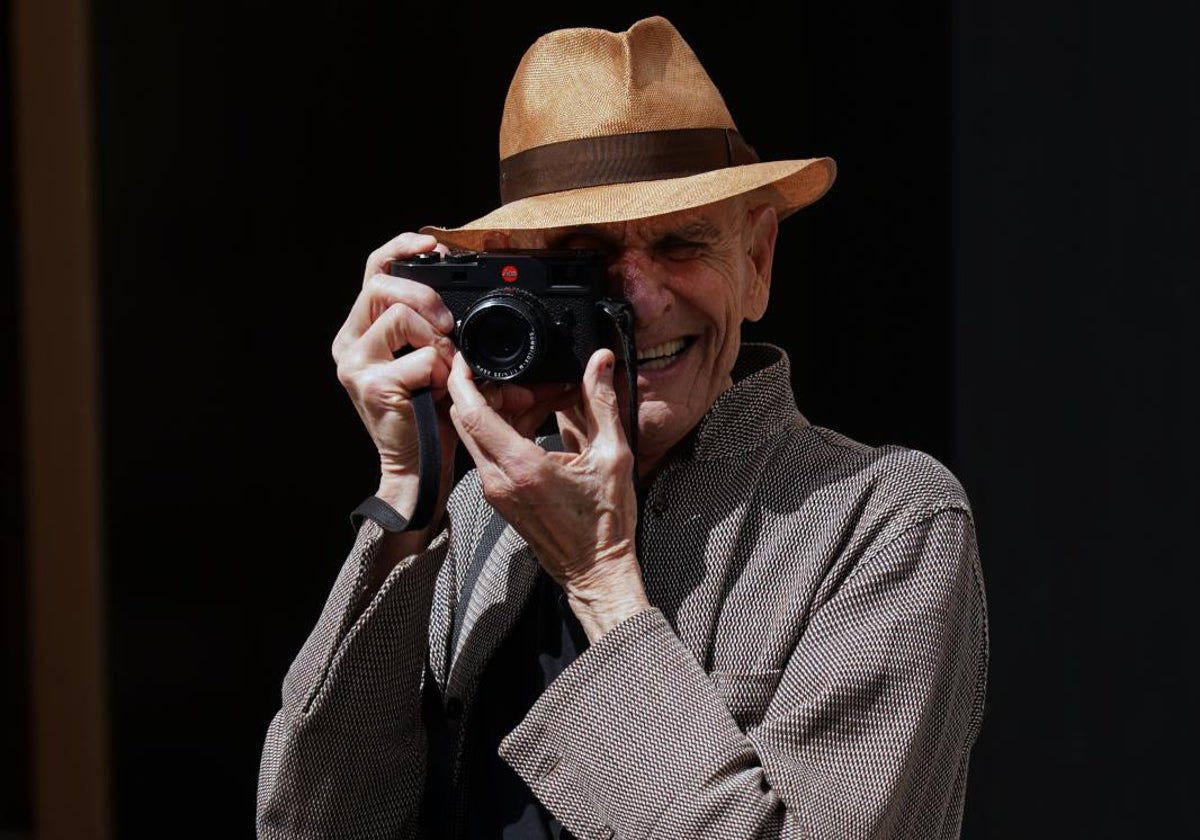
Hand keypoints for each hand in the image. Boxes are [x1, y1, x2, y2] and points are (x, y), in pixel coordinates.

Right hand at [332, 232, 458, 519]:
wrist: (419, 469)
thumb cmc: (432, 418)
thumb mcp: (439, 361)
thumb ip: (444, 329)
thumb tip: (484, 295)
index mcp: (363, 330)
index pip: (374, 268)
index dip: (403, 247)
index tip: (435, 244)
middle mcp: (350, 342)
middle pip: (382, 283)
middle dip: (425, 294)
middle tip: (449, 323)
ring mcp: (356, 364)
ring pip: (399, 314)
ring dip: (435, 337)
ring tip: (444, 366)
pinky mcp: (373, 385)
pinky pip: (420, 357)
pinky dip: (441, 370)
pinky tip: (440, 390)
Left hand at [447, 349, 649, 640]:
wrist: (596, 572)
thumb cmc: (605, 523)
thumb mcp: (613, 455)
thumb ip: (602, 403)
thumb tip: (601, 362)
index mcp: (521, 467)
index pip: (472, 413)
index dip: (462, 379)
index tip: (464, 356)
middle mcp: (498, 479)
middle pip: (467, 420)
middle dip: (486, 389)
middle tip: (521, 377)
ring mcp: (494, 491)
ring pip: (477, 435)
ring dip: (499, 408)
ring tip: (538, 398)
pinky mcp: (498, 497)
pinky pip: (488, 452)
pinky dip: (504, 429)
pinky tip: (536, 421)